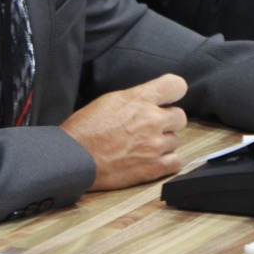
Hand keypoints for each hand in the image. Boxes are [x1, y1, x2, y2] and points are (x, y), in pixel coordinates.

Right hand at [60, 73, 187, 190]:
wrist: (74, 157)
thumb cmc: (86, 128)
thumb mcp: (110, 100)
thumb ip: (136, 99)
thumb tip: (151, 101)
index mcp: (140, 98)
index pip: (177, 86)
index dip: (173, 93)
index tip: (167, 99)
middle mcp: (152, 119)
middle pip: (180, 117)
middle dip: (167, 121)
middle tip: (150, 128)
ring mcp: (154, 145)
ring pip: (175, 141)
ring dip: (163, 143)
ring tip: (143, 146)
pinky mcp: (152, 167)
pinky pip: (175, 162)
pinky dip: (166, 162)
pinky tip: (152, 159)